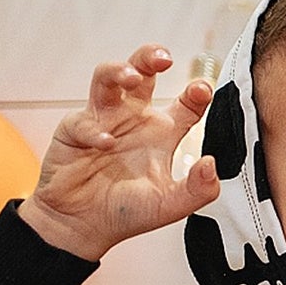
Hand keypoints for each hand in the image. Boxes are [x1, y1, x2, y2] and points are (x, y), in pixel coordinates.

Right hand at [18, 44, 219, 260]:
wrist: (82, 227)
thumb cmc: (126, 212)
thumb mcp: (171, 205)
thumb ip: (197, 190)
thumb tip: (211, 164)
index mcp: (163, 132)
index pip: (186, 103)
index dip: (197, 93)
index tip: (202, 89)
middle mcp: (134, 119)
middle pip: (143, 73)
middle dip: (150, 58)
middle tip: (163, 58)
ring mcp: (103, 120)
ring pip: (107, 79)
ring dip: (117, 72)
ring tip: (130, 76)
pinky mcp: (74, 130)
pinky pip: (83, 121)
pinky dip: (94, 129)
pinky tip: (105, 143)